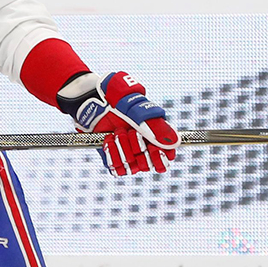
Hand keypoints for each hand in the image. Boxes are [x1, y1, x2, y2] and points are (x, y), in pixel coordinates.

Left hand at [59, 72, 179, 176]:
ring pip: (132, 167)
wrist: (94, 98)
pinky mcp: (112, 157)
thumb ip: (156, 125)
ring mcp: (128, 153)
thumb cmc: (119, 98)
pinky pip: (116, 168)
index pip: (167, 159)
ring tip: (117, 131)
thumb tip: (173, 142)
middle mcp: (144, 147)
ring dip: (123, 148)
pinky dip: (112, 154)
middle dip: (139, 148)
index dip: (160, 157)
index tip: (151, 147)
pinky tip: (109, 139)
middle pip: (149, 165)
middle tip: (130, 132)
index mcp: (157, 136)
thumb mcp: (139, 108)